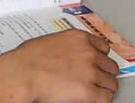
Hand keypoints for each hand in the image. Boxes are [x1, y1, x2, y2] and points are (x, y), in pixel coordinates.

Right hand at [0, 30, 118, 102]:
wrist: (22, 73)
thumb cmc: (28, 59)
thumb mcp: (51, 42)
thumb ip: (67, 46)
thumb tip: (69, 55)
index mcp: (79, 38)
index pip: (104, 47)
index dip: (100, 58)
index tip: (98, 63)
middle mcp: (89, 53)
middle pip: (111, 66)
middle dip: (104, 73)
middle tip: (97, 80)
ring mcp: (91, 72)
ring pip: (111, 83)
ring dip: (104, 88)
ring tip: (95, 91)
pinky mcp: (89, 91)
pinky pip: (106, 98)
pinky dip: (102, 100)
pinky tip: (93, 100)